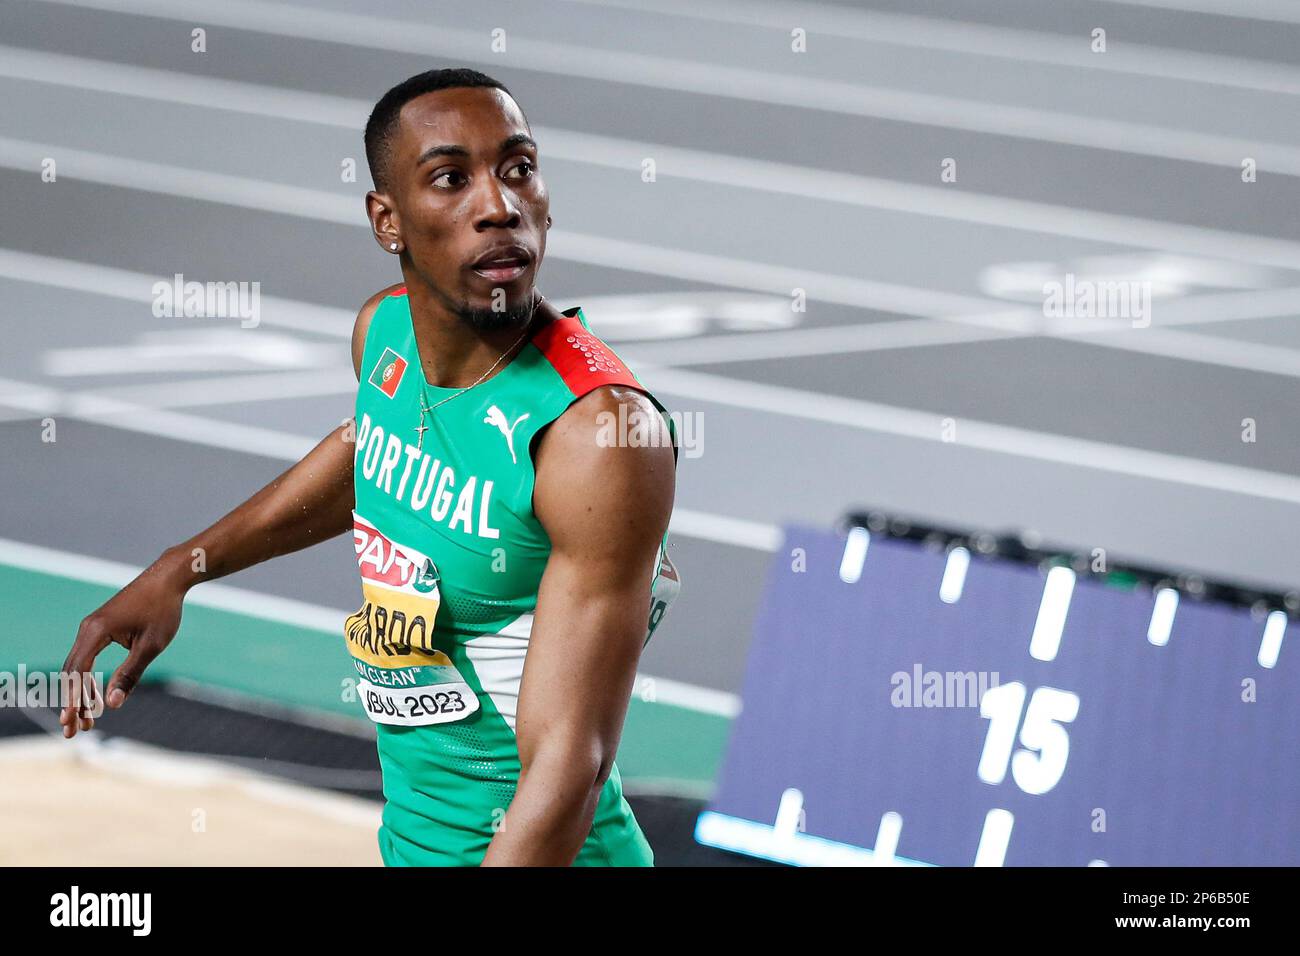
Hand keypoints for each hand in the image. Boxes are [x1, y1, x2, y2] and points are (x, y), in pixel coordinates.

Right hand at [59, 557, 186, 737]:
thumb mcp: (151, 646)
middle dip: (73, 702)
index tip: (74, 724)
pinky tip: (95, 695)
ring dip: (80, 692)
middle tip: (75, 730)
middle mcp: (87, 629)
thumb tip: (111, 704)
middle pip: (72, 672)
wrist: (168, 579)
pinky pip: (86, 657)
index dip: (75, 701)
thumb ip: (129, 674)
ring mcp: (91, 627)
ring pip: (77, 666)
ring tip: (87, 719)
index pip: (77, 673)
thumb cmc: (163, 610)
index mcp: (95, 632)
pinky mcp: (99, 627)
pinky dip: (87, 677)